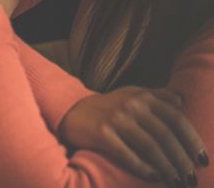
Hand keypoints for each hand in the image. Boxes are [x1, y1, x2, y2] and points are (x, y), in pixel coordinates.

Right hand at [60, 87, 207, 185]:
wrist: (72, 111)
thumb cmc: (107, 106)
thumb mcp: (131, 94)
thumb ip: (156, 95)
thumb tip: (182, 101)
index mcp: (142, 96)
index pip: (176, 119)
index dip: (192, 140)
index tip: (202, 159)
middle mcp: (131, 106)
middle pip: (165, 136)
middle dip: (182, 159)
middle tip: (191, 177)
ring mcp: (116, 119)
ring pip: (150, 147)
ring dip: (167, 167)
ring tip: (177, 180)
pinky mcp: (102, 133)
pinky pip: (128, 154)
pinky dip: (143, 168)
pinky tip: (154, 176)